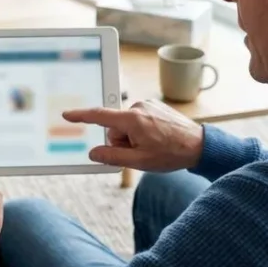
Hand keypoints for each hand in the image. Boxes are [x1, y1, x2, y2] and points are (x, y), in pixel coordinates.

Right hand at [63, 99, 203, 171]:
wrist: (200, 145)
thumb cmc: (172, 154)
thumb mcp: (139, 161)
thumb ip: (112, 157)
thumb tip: (94, 153)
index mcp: (132, 120)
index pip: (99, 116)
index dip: (81, 116)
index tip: (68, 115)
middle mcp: (138, 107)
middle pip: (115, 127)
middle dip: (122, 141)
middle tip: (141, 152)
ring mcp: (148, 105)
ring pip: (127, 124)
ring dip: (133, 136)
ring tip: (153, 146)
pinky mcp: (155, 106)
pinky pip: (138, 119)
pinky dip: (142, 130)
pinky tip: (158, 138)